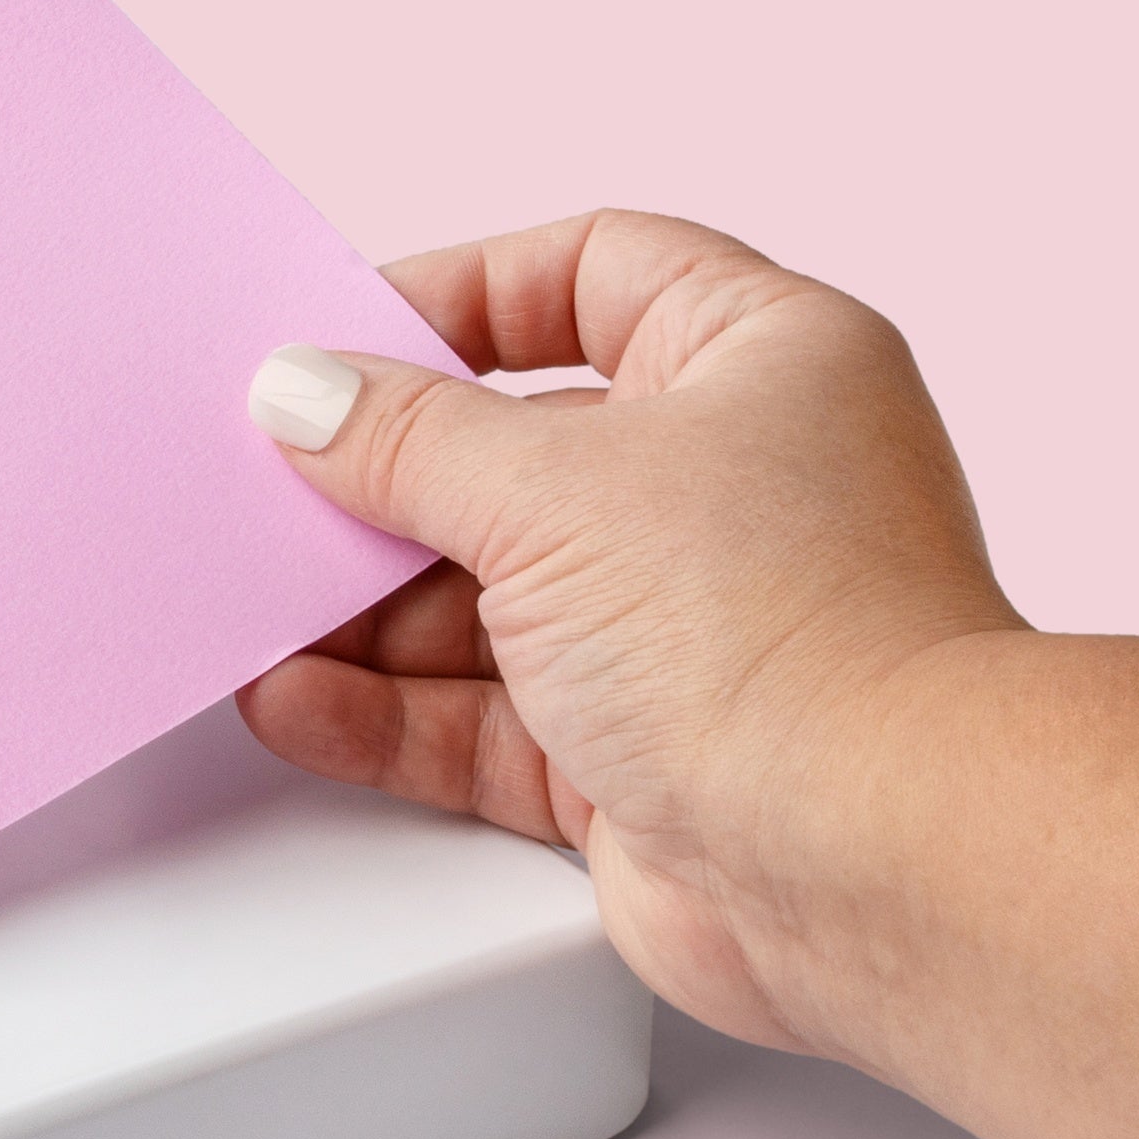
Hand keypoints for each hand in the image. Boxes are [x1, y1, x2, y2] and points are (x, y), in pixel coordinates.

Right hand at [235, 210, 1017, 1057]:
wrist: (878, 867)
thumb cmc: (784, 639)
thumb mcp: (548, 489)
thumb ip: (403, 437)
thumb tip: (305, 395)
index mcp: (761, 361)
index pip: (592, 271)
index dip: (461, 293)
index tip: (342, 334)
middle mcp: (737, 487)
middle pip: (517, 448)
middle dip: (387, 478)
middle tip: (272, 480)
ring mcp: (690, 627)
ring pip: (490, 592)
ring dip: (369, 607)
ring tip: (260, 604)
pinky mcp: (645, 756)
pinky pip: (487, 716)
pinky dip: (391, 711)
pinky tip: (300, 698)